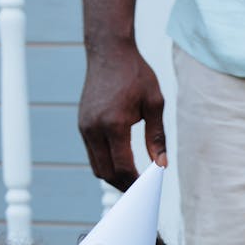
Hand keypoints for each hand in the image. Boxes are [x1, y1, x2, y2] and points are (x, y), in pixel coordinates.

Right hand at [78, 41, 166, 191]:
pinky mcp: (82, 125)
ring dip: (114, 178)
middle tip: (142, 193)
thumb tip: (162, 165)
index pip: (123, 167)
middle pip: (106, 173)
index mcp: (114, 124)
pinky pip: (93, 154)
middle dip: (124, 186)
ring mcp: (84, 127)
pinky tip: (122, 165)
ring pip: (97, 167)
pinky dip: (106, 164)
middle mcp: (94, 128)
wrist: (109, 51)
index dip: (136, 184)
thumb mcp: (155, 104)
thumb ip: (157, 137)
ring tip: (133, 183)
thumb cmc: (136, 74)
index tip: (149, 191)